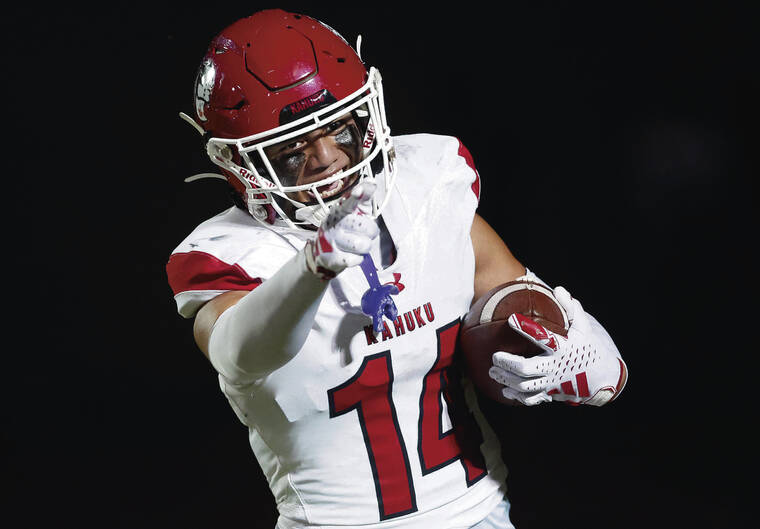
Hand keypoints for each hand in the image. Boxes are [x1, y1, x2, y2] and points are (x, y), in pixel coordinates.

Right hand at [304, 182, 378, 279]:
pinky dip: (356, 259)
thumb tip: (372, 182)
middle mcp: (335, 223)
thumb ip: (364, 197)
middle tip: (364, 233)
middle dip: (371, 232)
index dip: (357, 195)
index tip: (358, 192)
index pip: (350, 200)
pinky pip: (353, 259)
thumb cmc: (345, 228)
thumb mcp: (355, 211)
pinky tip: (352, 256)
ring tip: (357, 245)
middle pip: (366, 227)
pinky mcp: (331, 258)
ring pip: (362, 245)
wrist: (322, 252)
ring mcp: (332, 240)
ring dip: (365, 247)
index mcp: (342, 210)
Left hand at [489, 286, 626, 405]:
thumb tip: (559, 289)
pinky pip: (531, 399)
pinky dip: (517, 397)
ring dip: (506, 380)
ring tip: (493, 371)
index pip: (543, 337)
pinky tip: (505, 391)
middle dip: (507, 363)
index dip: (526, 329)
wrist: (604, 378)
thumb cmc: (590, 348)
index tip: (511, 320)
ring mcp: (552, 383)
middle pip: (526, 369)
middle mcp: (555, 367)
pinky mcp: (551, 394)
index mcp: (562, 348)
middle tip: (494, 356)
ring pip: (525, 386)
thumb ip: (571, 308)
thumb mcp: (584, 327)